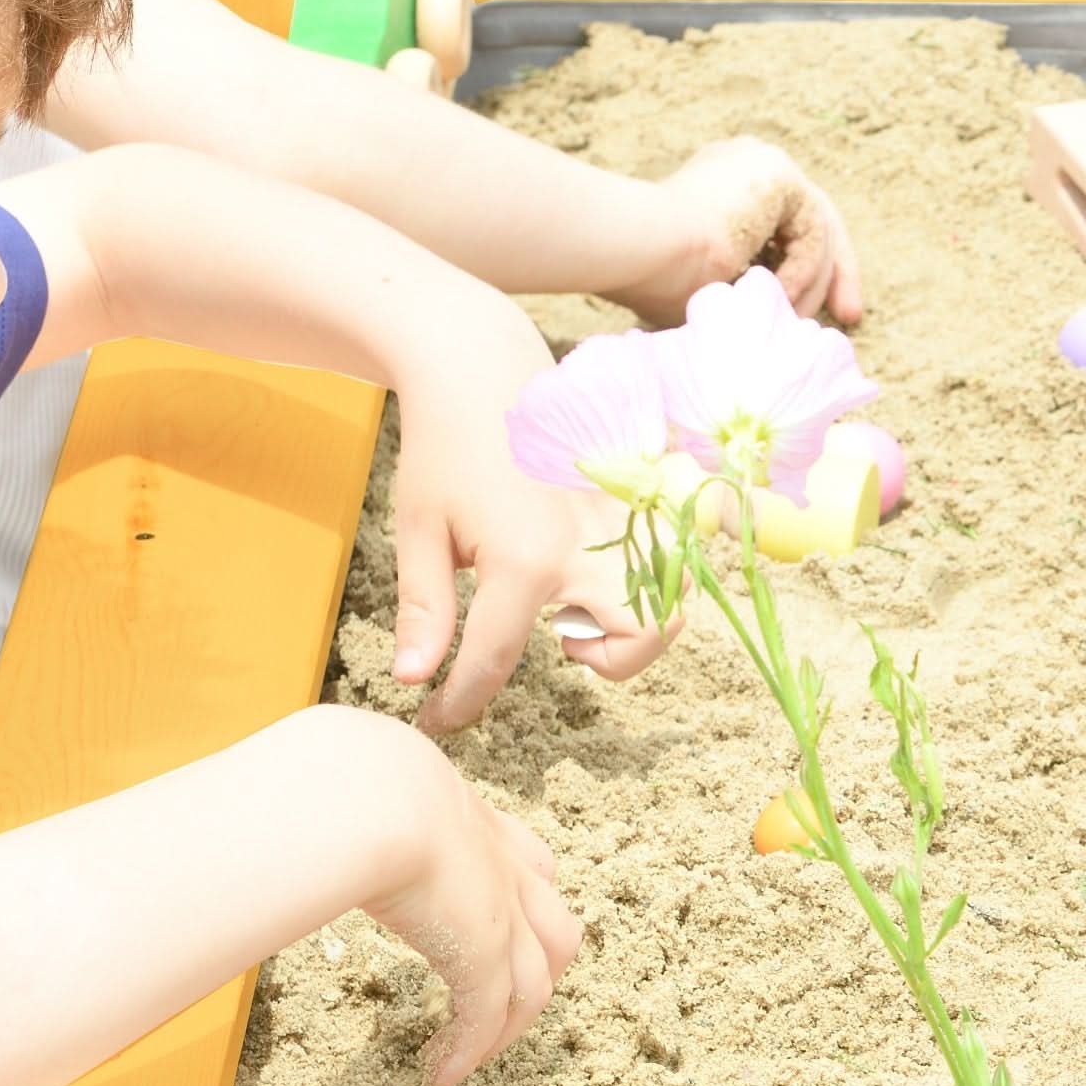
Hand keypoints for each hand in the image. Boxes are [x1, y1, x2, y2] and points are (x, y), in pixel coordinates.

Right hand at [360, 740, 583, 1085]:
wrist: (367, 792)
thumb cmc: (341, 779)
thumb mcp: (351, 782)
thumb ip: (333, 799)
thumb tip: (279, 804)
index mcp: (473, 821)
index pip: (527, 862)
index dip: (521, 897)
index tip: (492, 919)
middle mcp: (503, 868)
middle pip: (554, 930)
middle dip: (534, 968)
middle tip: (498, 1002)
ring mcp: (503, 915)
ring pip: (534, 985)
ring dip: (506, 1027)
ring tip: (469, 1055)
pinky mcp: (483, 956)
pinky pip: (486, 1017)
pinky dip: (469, 1052)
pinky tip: (442, 1078)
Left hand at [391, 305, 676, 729]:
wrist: (481, 362)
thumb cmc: (443, 445)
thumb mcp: (420, 530)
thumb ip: (425, 610)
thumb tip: (414, 678)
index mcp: (523, 560)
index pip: (494, 662)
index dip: (460, 703)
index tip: (440, 722)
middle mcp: (585, 547)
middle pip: (637, 643)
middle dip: (606, 663)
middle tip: (558, 640)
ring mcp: (618, 524)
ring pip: (668, 604)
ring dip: (635, 623)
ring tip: (581, 602)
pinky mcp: (633, 502)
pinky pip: (670, 558)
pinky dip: (651, 578)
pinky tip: (600, 568)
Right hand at [601, 135, 863, 327]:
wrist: (641, 250)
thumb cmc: (654, 283)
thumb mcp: (709, 294)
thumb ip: (743, 296)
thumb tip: (769, 332)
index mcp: (720, 192)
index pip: (781, 227)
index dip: (803, 273)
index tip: (813, 319)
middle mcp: (742, 168)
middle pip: (811, 221)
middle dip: (834, 273)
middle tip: (850, 317)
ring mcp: (760, 163)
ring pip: (816, 230)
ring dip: (811, 283)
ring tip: (789, 318)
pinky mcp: (777, 171)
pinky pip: (814, 230)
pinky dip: (804, 269)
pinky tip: (779, 293)